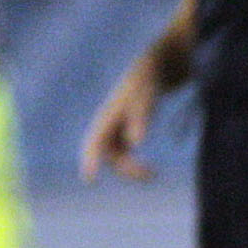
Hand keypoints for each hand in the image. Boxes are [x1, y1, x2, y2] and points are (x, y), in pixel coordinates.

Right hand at [79, 61, 159, 182]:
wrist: (157, 67)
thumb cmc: (149, 81)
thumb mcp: (146, 96)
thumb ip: (140, 118)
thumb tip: (135, 144)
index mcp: (108, 116)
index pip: (94, 142)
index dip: (90, 160)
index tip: (90, 180)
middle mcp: (109, 124)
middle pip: (110, 154)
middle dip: (126, 168)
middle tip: (151, 175)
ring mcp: (117, 128)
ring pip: (118, 157)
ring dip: (131, 169)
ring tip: (153, 175)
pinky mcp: (128, 130)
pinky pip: (125, 154)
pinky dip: (135, 165)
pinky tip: (150, 172)